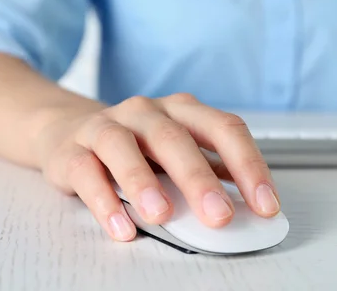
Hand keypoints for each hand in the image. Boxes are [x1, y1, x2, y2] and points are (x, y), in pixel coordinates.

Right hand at [32, 94, 279, 241]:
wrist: (70, 130)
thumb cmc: (139, 146)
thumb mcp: (180, 150)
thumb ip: (214, 170)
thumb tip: (254, 204)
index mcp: (183, 110)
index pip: (224, 128)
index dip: (249, 165)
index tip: (266, 204)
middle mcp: (146, 112)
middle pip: (175, 137)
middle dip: (199, 178)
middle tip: (220, 216)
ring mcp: (106, 126)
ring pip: (123, 147)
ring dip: (143, 182)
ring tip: (162, 216)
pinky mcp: (71, 150)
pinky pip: (85, 172)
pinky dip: (104, 200)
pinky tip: (121, 226)